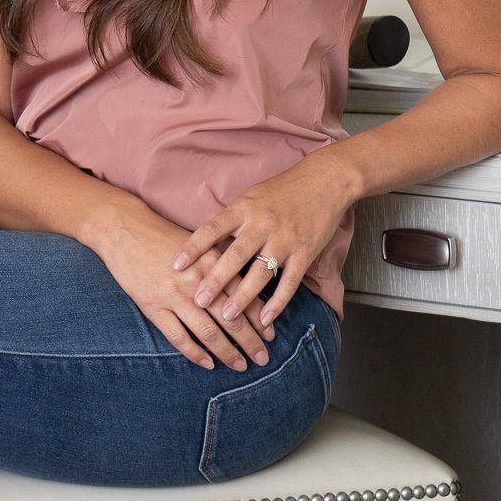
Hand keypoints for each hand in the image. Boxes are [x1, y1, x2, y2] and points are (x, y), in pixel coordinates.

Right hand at [82, 196, 275, 371]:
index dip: (260, 319)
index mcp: (212, 263)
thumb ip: (221, 264)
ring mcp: (174, 295)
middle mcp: (198, 281)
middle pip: (231, 319)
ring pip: (208, 332)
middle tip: (264, 358)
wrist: (124, 229)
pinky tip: (207, 364)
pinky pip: (178, 337)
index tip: (271, 336)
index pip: (244, 297)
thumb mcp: (199, 244)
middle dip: (251, 342)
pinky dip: (195, 353)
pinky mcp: (153, 306)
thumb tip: (247, 288)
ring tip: (240, 365)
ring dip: (227, 352)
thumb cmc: (163, 236)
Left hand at [168, 152, 356, 333]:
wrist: (325, 181)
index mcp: (244, 209)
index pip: (212, 229)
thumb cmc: (282, 190)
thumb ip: (232, 220)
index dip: (193, 247)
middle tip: (198, 301)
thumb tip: (207, 243)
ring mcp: (285, 239)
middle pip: (235, 256)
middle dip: (216, 280)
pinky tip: (265, 319)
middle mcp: (262, 224)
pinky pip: (290, 281)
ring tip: (226, 317)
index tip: (176, 265)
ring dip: (243, 297)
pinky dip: (278, 302)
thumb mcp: (251, 197)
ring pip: (261, 273)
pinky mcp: (305, 252)